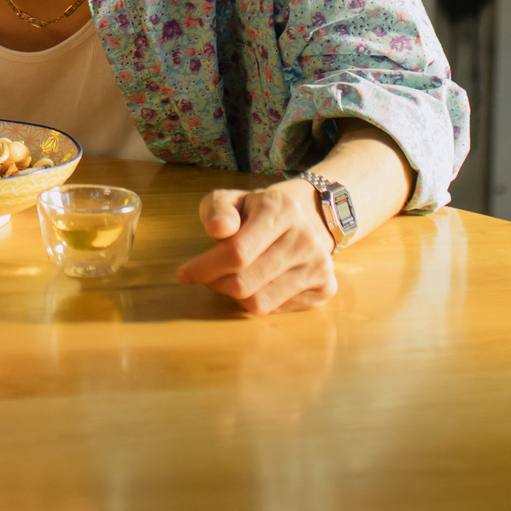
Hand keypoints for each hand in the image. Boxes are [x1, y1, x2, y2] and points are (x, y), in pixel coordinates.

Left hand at [175, 180, 338, 315]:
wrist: (310, 215)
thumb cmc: (259, 211)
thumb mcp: (232, 199)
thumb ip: (217, 209)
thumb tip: (219, 230)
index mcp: (280, 209)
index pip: (237, 252)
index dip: (205, 268)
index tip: (184, 274)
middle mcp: (305, 238)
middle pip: (245, 284)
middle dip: (217, 283)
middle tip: (209, 276)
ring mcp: (320, 265)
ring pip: (260, 304)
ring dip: (236, 296)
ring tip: (233, 278)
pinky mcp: (326, 287)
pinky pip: (278, 311)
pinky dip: (260, 301)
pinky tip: (260, 283)